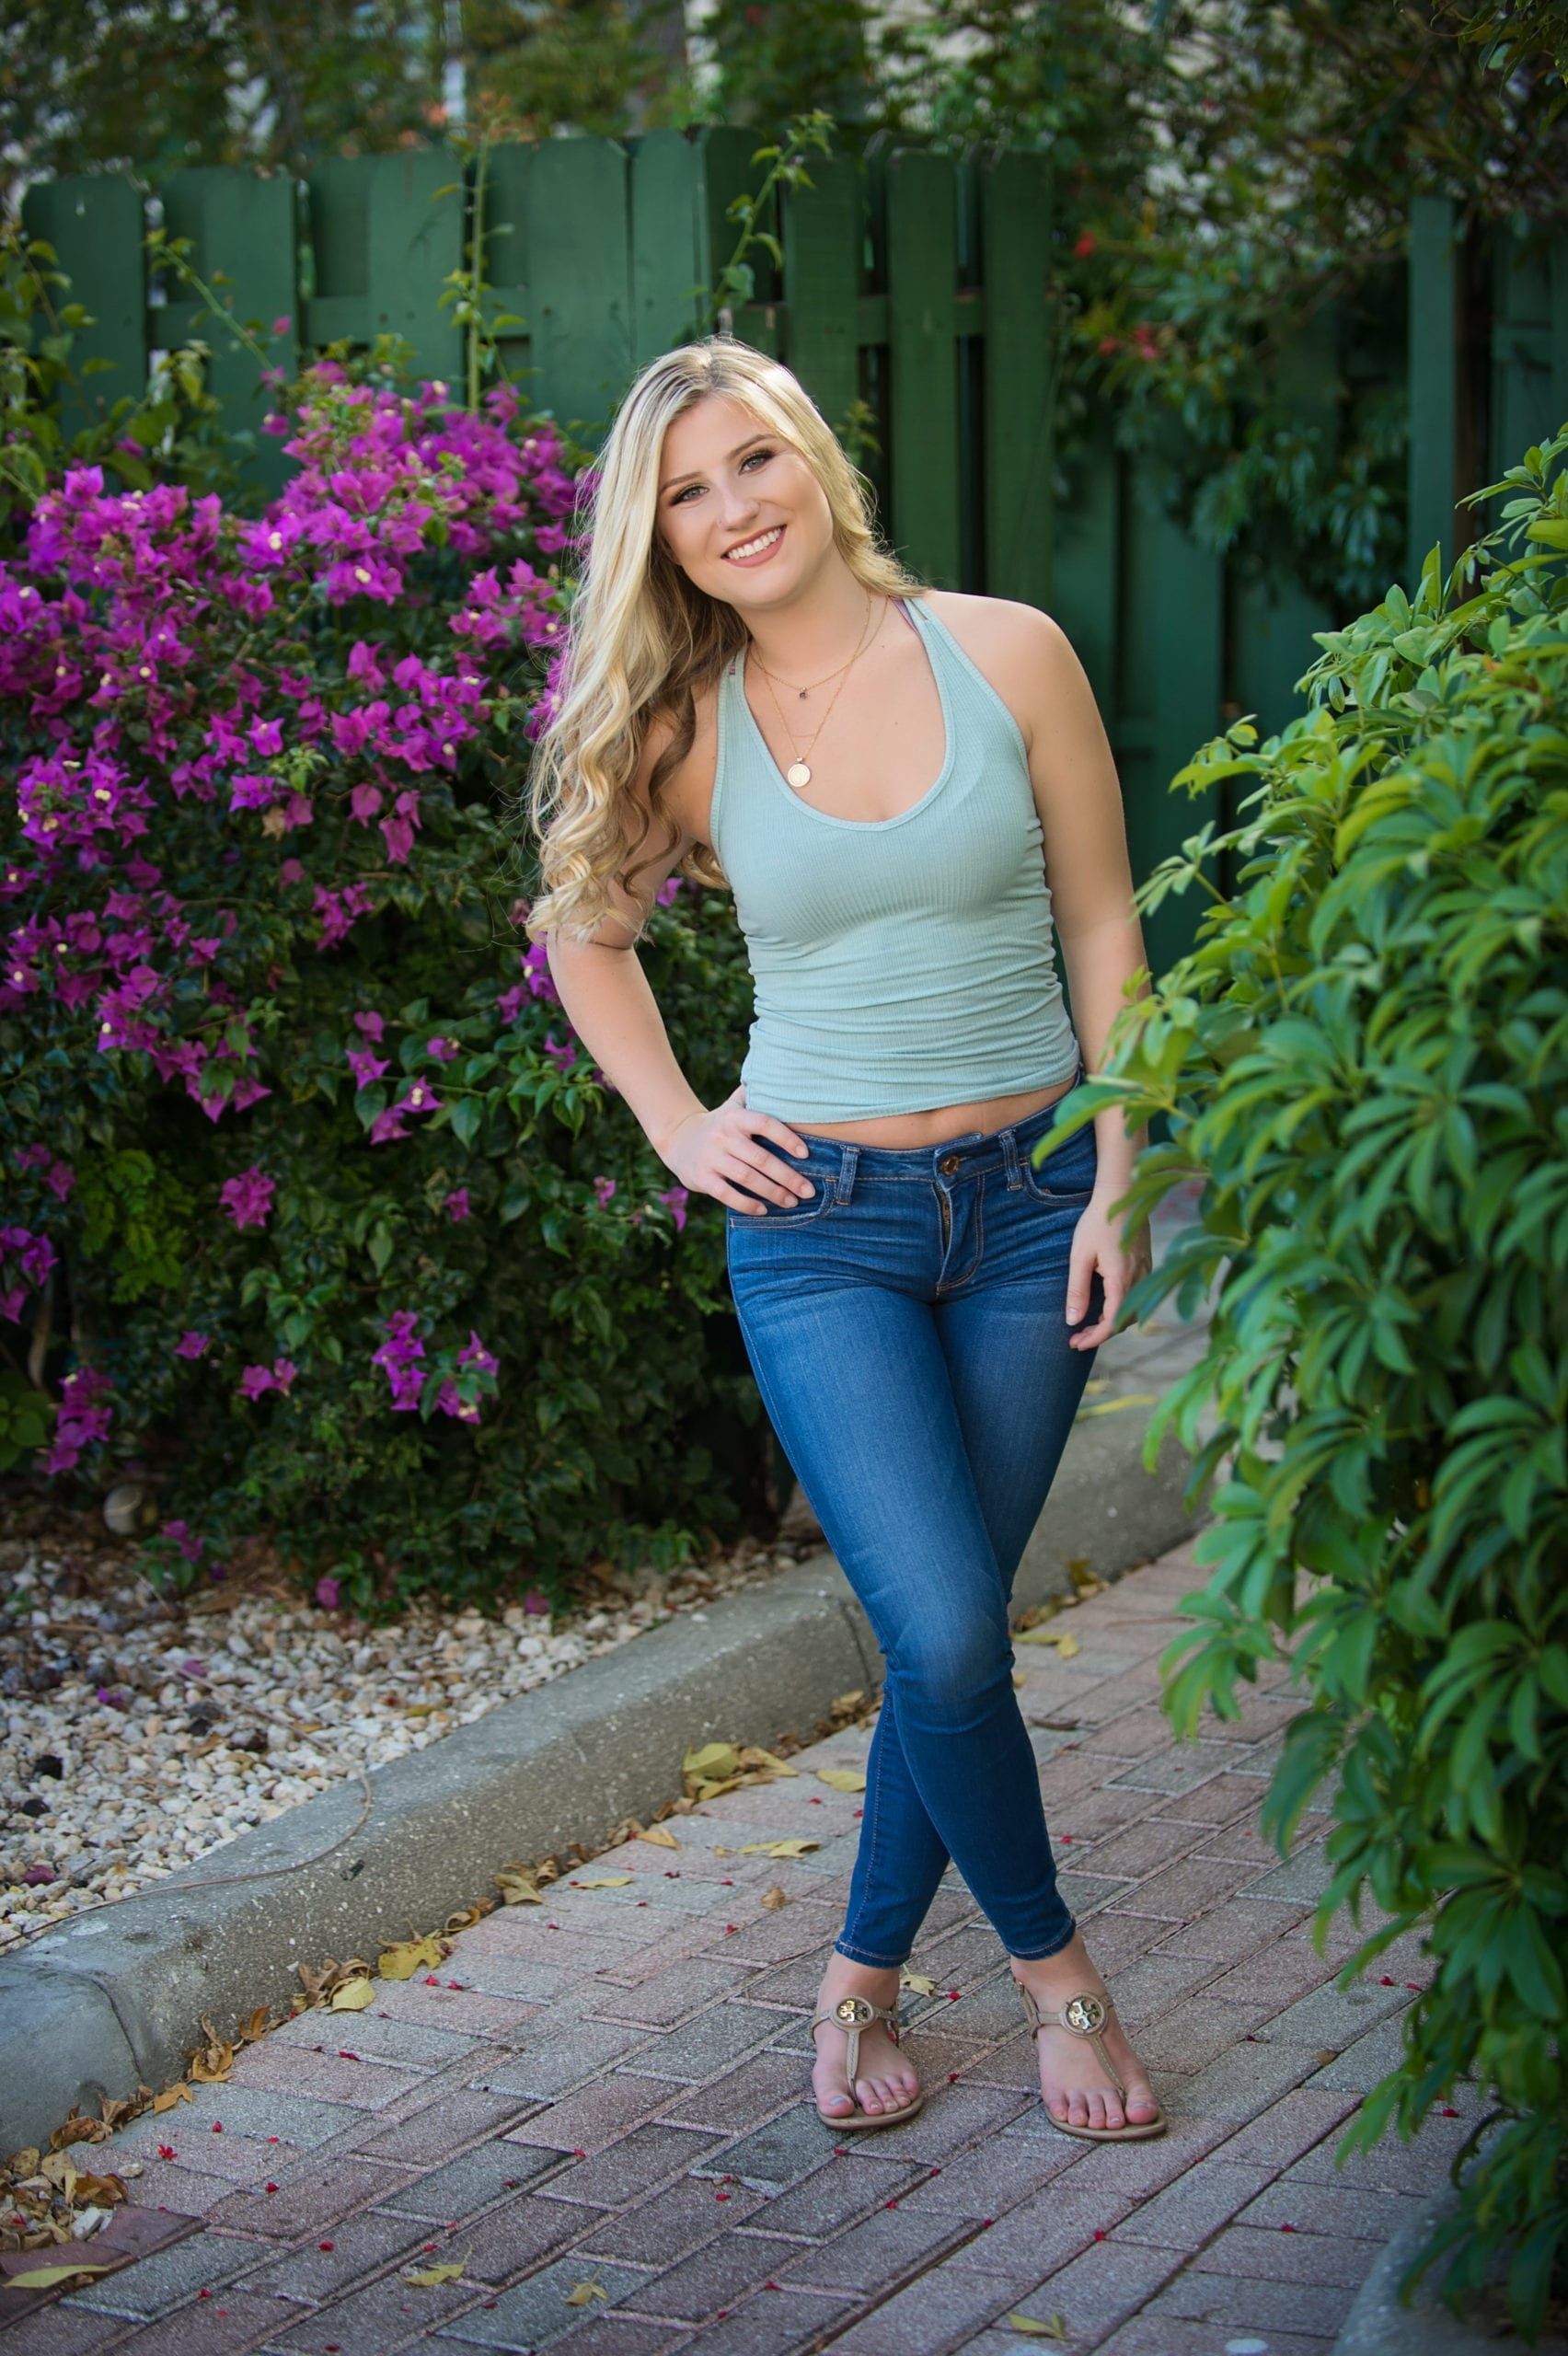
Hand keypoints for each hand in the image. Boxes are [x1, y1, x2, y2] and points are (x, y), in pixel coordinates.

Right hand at [659, 1084, 816, 1214]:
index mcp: (735, 1117)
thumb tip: (788, 1082)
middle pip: (761, 1158)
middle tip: (808, 1190)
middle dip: (788, 1177)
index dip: (787, 1138)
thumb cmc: (719, 1124)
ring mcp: (711, 1158)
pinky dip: (747, 1204)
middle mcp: (723, 1136)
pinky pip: (727, 1194)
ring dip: (773, 1192)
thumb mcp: (733, 1106)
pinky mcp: (702, 1178)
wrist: (677, 1137)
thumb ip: (756, 1095)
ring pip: (747, 1178)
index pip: (765, 1123)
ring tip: (792, 1201)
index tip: (806, 1154)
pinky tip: (764, 1209)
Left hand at [1065, 1183, 1152, 1349]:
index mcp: (1121, 1279)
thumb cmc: (1096, 1222)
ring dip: (1113, 1322)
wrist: (1121, 1193)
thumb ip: (1077, 1290)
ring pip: (1133, 1310)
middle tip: (1076, 1337)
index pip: (1112, 1323)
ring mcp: (1147, 1272)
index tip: (1075, 1344)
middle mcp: (1139, 1279)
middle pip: (1125, 1321)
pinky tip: (1105, 1304)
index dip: (1094, 1338)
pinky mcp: (1147, 1264)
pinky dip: (1123, 1308)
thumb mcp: (1079, 1256)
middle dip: (1101, 1333)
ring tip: (1088, 1324)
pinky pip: (1139, 1296)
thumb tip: (1072, 1320)